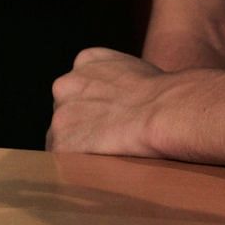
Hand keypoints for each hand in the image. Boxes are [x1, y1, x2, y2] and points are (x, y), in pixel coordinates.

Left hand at [47, 47, 168, 156]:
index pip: (80, 85)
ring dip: (81, 145)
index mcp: (86, 60)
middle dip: (84, 123)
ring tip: (111, 150)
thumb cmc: (162, 95)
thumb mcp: (135, 69)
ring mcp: (60, 115)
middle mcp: (65, 84)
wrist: (164, 110)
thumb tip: (118, 98)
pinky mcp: (61, 145)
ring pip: (64, 136)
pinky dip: (82, 164)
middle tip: (110, 135)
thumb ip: (115, 79)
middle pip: (67, 110)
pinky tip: (104, 161)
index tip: (111, 114)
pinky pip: (66, 160)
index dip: (95, 103)